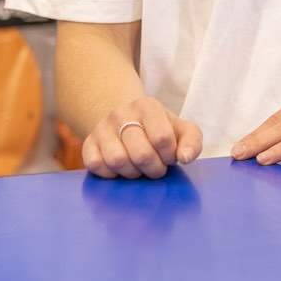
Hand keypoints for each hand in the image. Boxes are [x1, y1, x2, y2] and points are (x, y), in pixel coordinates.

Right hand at [81, 96, 203, 179]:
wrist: (125, 120)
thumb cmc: (158, 129)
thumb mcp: (181, 129)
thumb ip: (192, 141)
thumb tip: (184, 158)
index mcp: (147, 106)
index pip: (162, 138)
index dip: (169, 155)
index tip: (169, 156)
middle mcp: (121, 113)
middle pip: (141, 154)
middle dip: (154, 169)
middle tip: (156, 168)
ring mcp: (102, 128)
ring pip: (117, 161)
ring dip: (133, 173)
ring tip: (138, 168)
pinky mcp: (87, 143)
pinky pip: (96, 166)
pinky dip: (110, 174)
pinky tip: (120, 169)